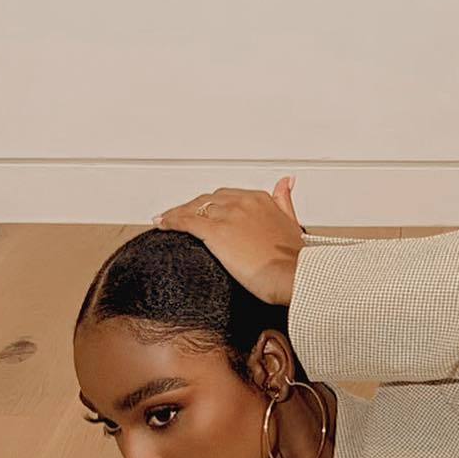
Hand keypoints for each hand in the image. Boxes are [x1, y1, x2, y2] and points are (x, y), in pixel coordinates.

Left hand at [150, 178, 305, 307]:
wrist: (295, 276)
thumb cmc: (296, 260)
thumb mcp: (293, 223)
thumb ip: (284, 201)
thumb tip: (286, 181)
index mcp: (260, 200)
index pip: (227, 196)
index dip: (212, 204)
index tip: (205, 211)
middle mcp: (243, 202)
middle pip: (208, 200)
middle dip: (193, 207)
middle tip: (181, 217)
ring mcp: (228, 216)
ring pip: (194, 208)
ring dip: (178, 213)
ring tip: (166, 220)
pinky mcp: (216, 232)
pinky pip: (186, 222)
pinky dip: (171, 221)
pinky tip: (162, 224)